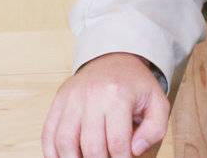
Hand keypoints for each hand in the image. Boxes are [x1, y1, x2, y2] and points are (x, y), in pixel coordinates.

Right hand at [42, 51, 170, 157]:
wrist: (114, 59)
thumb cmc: (135, 85)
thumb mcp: (157, 102)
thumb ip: (154, 129)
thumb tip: (134, 150)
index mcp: (118, 94)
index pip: (117, 143)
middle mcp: (91, 95)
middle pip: (91, 145)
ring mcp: (71, 97)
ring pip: (64, 140)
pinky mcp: (59, 101)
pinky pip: (48, 132)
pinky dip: (52, 152)